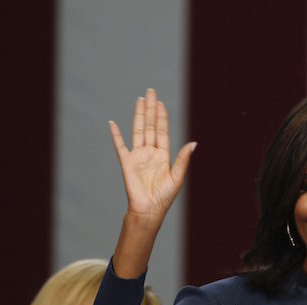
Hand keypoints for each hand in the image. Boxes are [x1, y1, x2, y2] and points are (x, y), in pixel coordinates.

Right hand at [110, 88, 196, 226]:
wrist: (149, 209)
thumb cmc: (164, 197)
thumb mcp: (177, 177)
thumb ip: (183, 159)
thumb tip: (194, 143)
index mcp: (163, 156)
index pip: (162, 131)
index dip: (162, 117)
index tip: (161, 103)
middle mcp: (150, 153)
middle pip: (150, 126)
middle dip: (151, 110)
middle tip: (151, 93)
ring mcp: (138, 156)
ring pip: (138, 131)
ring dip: (138, 115)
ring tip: (140, 100)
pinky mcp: (127, 163)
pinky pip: (120, 146)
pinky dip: (116, 135)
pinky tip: (113, 123)